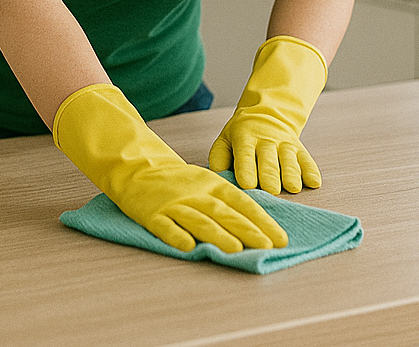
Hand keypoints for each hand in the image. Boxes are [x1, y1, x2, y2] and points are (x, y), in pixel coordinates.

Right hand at [54, 83, 287, 252]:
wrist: (138, 167)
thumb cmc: (179, 181)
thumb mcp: (206, 184)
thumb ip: (229, 203)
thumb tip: (260, 226)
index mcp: (211, 184)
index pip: (241, 202)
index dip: (261, 220)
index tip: (280, 238)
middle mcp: (195, 193)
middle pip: (224, 212)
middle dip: (247, 229)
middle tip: (267, 246)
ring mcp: (173, 203)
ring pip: (198, 220)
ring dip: (218, 235)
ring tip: (235, 250)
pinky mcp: (151, 214)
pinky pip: (165, 226)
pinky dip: (176, 236)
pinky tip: (188, 247)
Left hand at [208, 36, 327, 194]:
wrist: (267, 114)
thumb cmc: (241, 136)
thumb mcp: (225, 140)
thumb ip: (219, 157)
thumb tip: (216, 175)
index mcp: (245, 138)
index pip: (245, 154)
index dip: (246, 169)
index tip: (247, 184)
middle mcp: (266, 141)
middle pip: (268, 160)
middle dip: (269, 175)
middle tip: (270, 190)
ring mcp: (285, 145)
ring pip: (289, 161)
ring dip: (291, 174)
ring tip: (292, 188)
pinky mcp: (300, 150)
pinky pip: (307, 160)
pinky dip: (311, 171)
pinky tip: (314, 182)